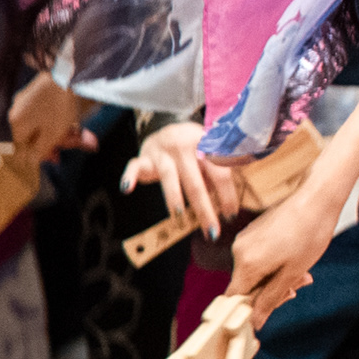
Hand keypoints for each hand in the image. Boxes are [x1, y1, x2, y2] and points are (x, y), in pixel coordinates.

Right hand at [10, 73, 89, 164]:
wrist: (66, 74)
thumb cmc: (58, 107)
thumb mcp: (52, 134)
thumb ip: (41, 149)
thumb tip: (30, 161)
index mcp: (17, 123)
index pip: (24, 146)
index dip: (42, 154)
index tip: (58, 157)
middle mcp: (18, 111)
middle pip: (37, 133)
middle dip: (59, 140)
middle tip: (79, 141)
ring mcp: (28, 99)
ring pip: (46, 122)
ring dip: (65, 130)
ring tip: (84, 134)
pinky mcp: (41, 90)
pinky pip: (50, 110)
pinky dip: (64, 117)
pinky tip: (78, 120)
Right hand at [123, 122, 239, 233]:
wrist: (168, 128)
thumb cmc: (195, 149)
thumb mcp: (210, 155)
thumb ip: (219, 174)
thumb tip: (230, 205)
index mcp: (207, 147)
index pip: (219, 174)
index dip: (227, 195)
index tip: (230, 216)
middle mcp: (184, 149)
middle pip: (195, 182)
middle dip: (204, 209)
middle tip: (211, 231)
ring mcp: (163, 153)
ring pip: (168, 176)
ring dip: (174, 196)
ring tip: (179, 213)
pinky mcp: (144, 157)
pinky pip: (135, 166)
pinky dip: (130, 176)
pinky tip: (127, 188)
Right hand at [225, 191, 334, 324]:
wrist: (317, 197)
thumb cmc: (310, 233)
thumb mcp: (293, 272)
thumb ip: (271, 297)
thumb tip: (255, 321)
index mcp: (246, 263)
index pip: (235, 299)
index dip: (250, 310)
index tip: (270, 310)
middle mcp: (238, 251)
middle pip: (246, 284)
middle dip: (271, 291)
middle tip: (298, 286)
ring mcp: (245, 239)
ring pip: (255, 271)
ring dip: (276, 277)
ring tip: (302, 272)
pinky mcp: (253, 231)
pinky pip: (258, 257)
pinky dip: (274, 263)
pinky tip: (295, 259)